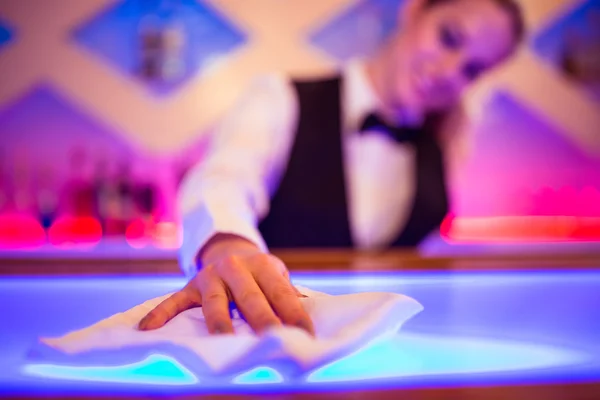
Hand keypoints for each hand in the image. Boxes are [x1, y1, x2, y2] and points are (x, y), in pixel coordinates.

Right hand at [138, 234, 313, 334]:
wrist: (228, 250)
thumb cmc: (258, 274)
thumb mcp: (275, 275)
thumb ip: (286, 293)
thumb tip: (304, 316)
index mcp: (263, 266)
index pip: (282, 293)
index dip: (295, 315)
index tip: (306, 336)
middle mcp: (236, 268)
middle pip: (251, 298)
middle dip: (264, 320)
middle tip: (275, 340)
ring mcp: (210, 277)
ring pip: (215, 302)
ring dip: (221, 323)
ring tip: (224, 342)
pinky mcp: (190, 286)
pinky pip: (173, 301)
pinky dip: (160, 315)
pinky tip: (147, 329)